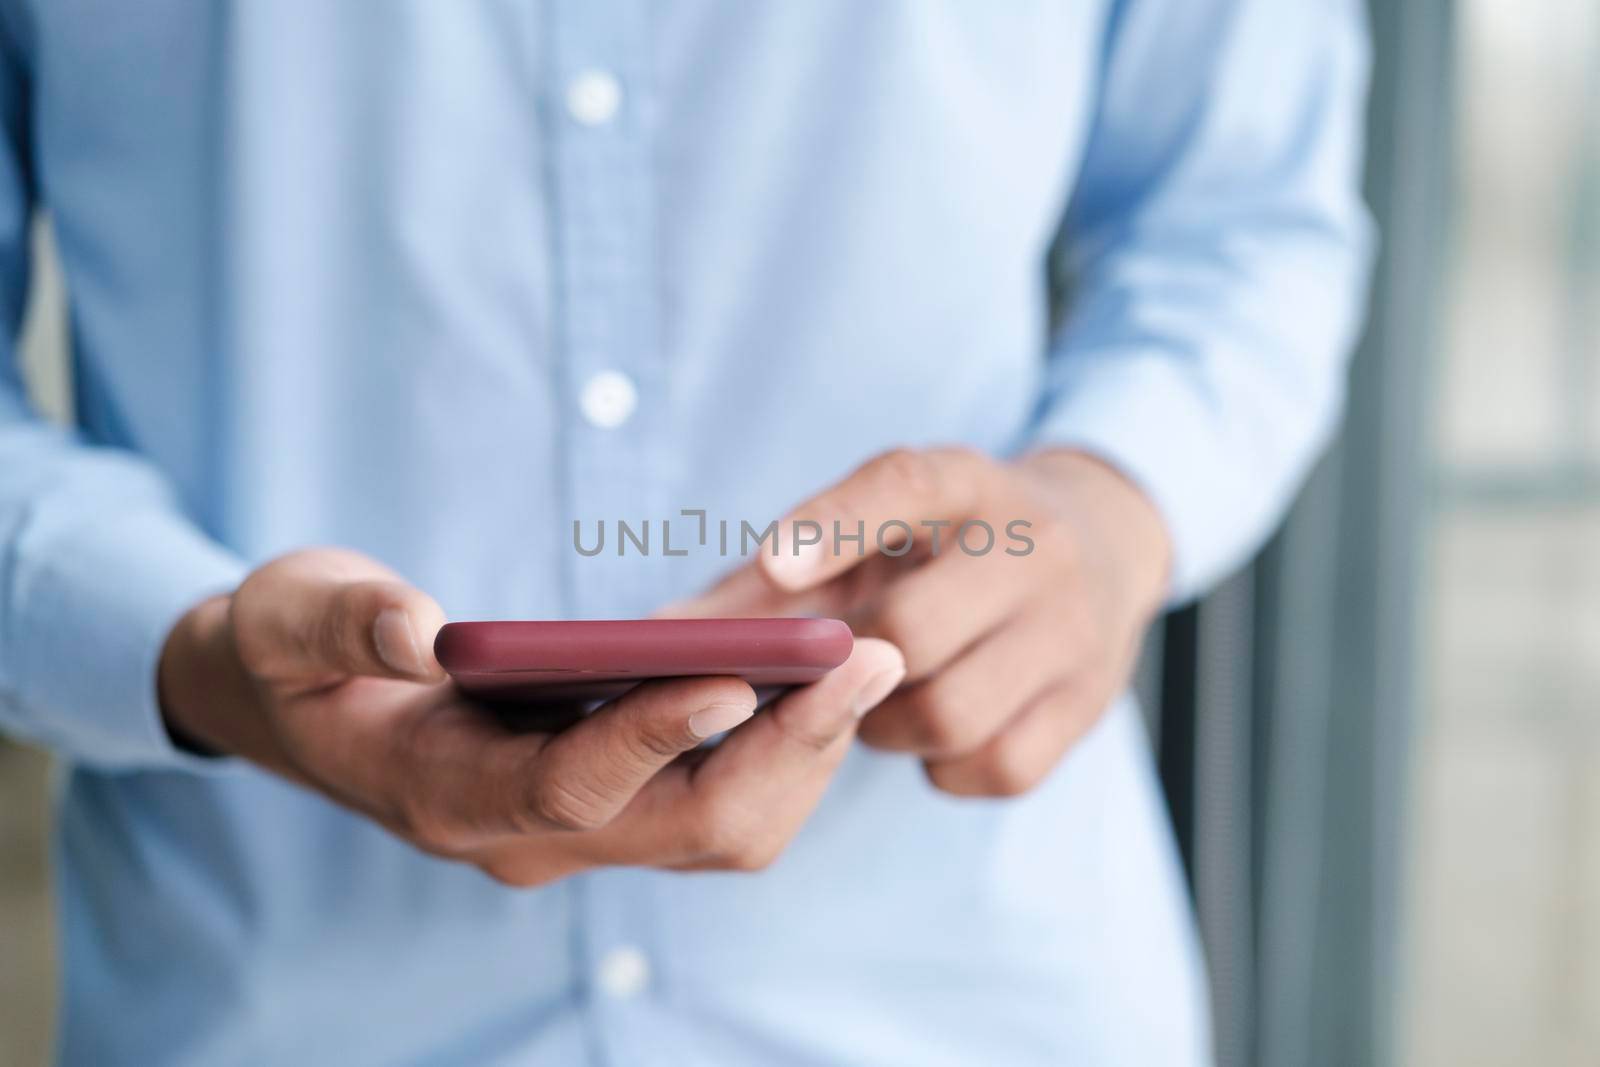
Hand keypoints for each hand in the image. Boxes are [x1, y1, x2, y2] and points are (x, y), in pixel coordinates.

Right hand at [158, 548, 903, 884]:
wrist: (298, 709)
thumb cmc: (291, 653)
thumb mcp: (282, 616)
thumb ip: (337, 621)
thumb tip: (417, 625)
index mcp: (444, 791)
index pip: (570, 785)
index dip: (657, 735)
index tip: (743, 672)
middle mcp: (523, 838)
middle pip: (687, 827)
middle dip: (787, 748)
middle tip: (869, 657)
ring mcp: (575, 836)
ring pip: (724, 832)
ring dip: (805, 756)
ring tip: (868, 662)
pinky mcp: (611, 811)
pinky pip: (721, 807)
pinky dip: (784, 752)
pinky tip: (824, 682)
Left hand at [668, 448, 1169, 796]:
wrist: (1103, 544)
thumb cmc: (942, 547)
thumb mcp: (875, 530)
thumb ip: (774, 575)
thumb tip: (654, 634)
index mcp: (968, 483)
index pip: (904, 486)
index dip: (833, 525)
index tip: (772, 565)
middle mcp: (1035, 545)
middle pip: (912, 631)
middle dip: (850, 666)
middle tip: (832, 670)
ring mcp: (1073, 628)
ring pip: (948, 712)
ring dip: (890, 726)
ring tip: (881, 701)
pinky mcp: (1089, 704)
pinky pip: (995, 766)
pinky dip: (948, 765)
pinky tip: (937, 734)